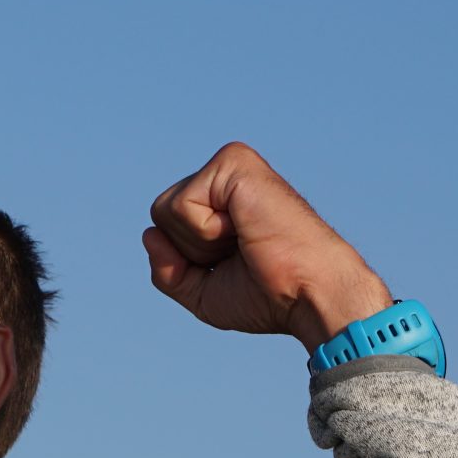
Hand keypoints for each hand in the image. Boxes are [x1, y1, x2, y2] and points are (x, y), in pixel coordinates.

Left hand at [142, 143, 393, 352]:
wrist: (309, 294)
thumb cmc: (267, 296)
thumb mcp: (202, 293)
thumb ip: (167, 270)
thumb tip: (148, 234)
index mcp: (219, 203)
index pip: (164, 229)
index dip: (186, 262)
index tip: (234, 265)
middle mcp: (223, 177)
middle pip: (159, 217)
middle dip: (189, 252)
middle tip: (240, 254)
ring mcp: (229, 165)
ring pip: (165, 210)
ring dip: (198, 243)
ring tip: (244, 241)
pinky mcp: (233, 161)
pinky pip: (180, 205)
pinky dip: (205, 232)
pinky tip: (243, 229)